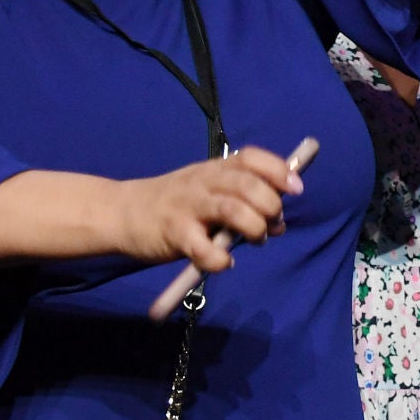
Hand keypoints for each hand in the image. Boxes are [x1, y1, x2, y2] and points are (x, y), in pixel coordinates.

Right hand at [112, 148, 302, 275]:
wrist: (123, 213)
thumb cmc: (177, 204)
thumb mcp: (211, 192)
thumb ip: (246, 204)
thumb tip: (280, 224)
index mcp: (216, 169)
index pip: (252, 158)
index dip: (278, 170)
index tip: (296, 188)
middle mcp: (204, 182)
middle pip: (247, 185)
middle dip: (270, 205)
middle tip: (273, 224)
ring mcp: (188, 206)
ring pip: (231, 210)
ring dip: (253, 227)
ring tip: (256, 240)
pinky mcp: (174, 233)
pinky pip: (203, 248)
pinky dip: (220, 259)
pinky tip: (224, 262)